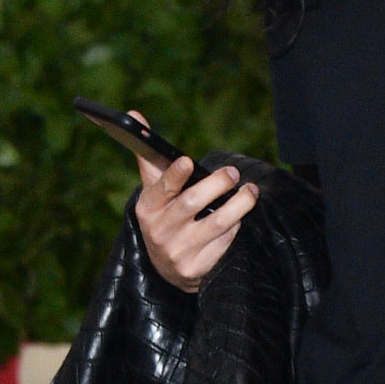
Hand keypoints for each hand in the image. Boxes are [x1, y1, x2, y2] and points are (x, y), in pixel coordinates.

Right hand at [133, 140, 257, 289]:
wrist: (168, 268)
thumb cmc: (165, 216)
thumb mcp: (154, 192)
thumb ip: (150, 157)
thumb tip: (133, 114)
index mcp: (148, 208)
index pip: (161, 189)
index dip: (175, 175)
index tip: (189, 161)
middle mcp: (160, 231)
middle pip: (192, 203)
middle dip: (216, 185)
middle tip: (233, 172)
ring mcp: (178, 252)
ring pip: (215, 224)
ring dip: (239, 205)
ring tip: (251, 191)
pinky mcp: (196, 269)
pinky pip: (223, 243)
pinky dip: (236, 228)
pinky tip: (242, 217)